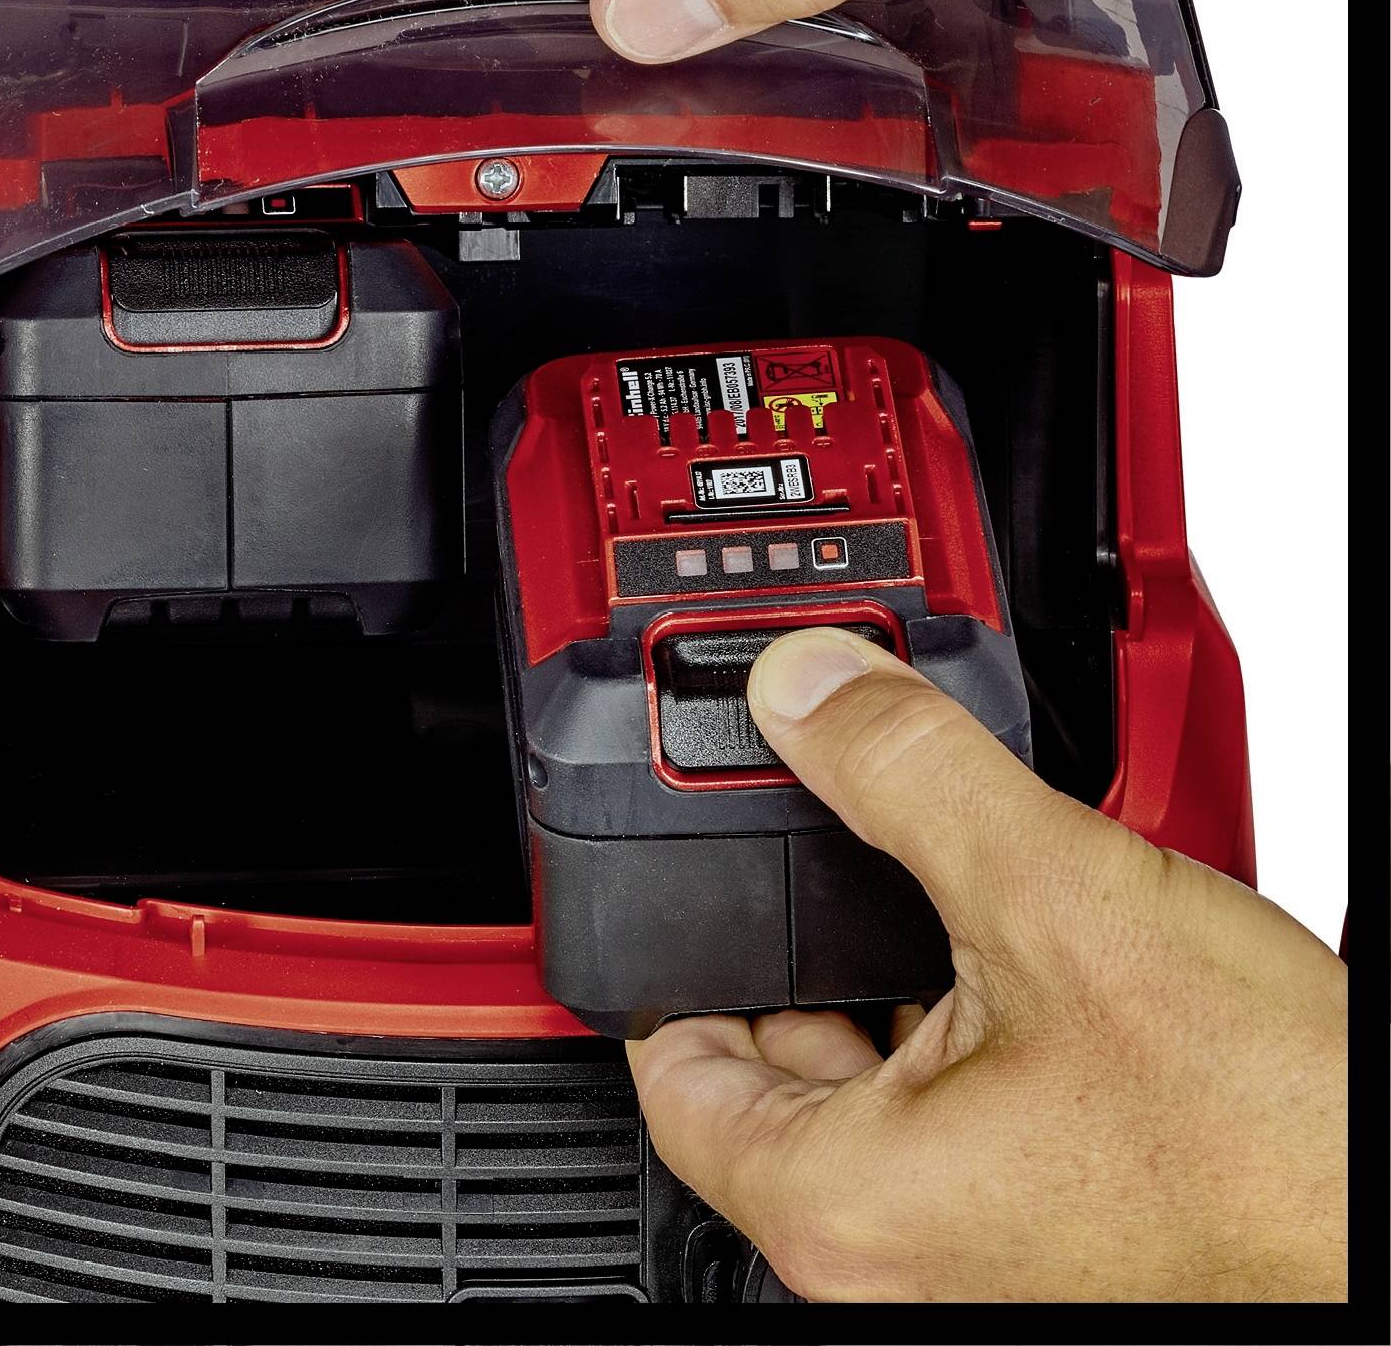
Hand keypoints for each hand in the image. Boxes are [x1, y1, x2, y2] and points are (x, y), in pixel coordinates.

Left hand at [625, 626, 1346, 1301]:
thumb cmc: (1269, 1131)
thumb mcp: (1055, 896)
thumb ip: (905, 772)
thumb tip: (806, 689)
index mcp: (840, 1203)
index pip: (666, 1068)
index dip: (669, 945)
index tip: (681, 868)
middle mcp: (889, 1247)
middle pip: (772, 1057)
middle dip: (798, 938)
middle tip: (826, 841)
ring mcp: (966, 1239)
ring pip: (871, 1068)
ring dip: (892, 968)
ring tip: (945, 887)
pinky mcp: (1040, 1215)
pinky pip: (950, 1095)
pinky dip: (961, 1012)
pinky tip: (1017, 951)